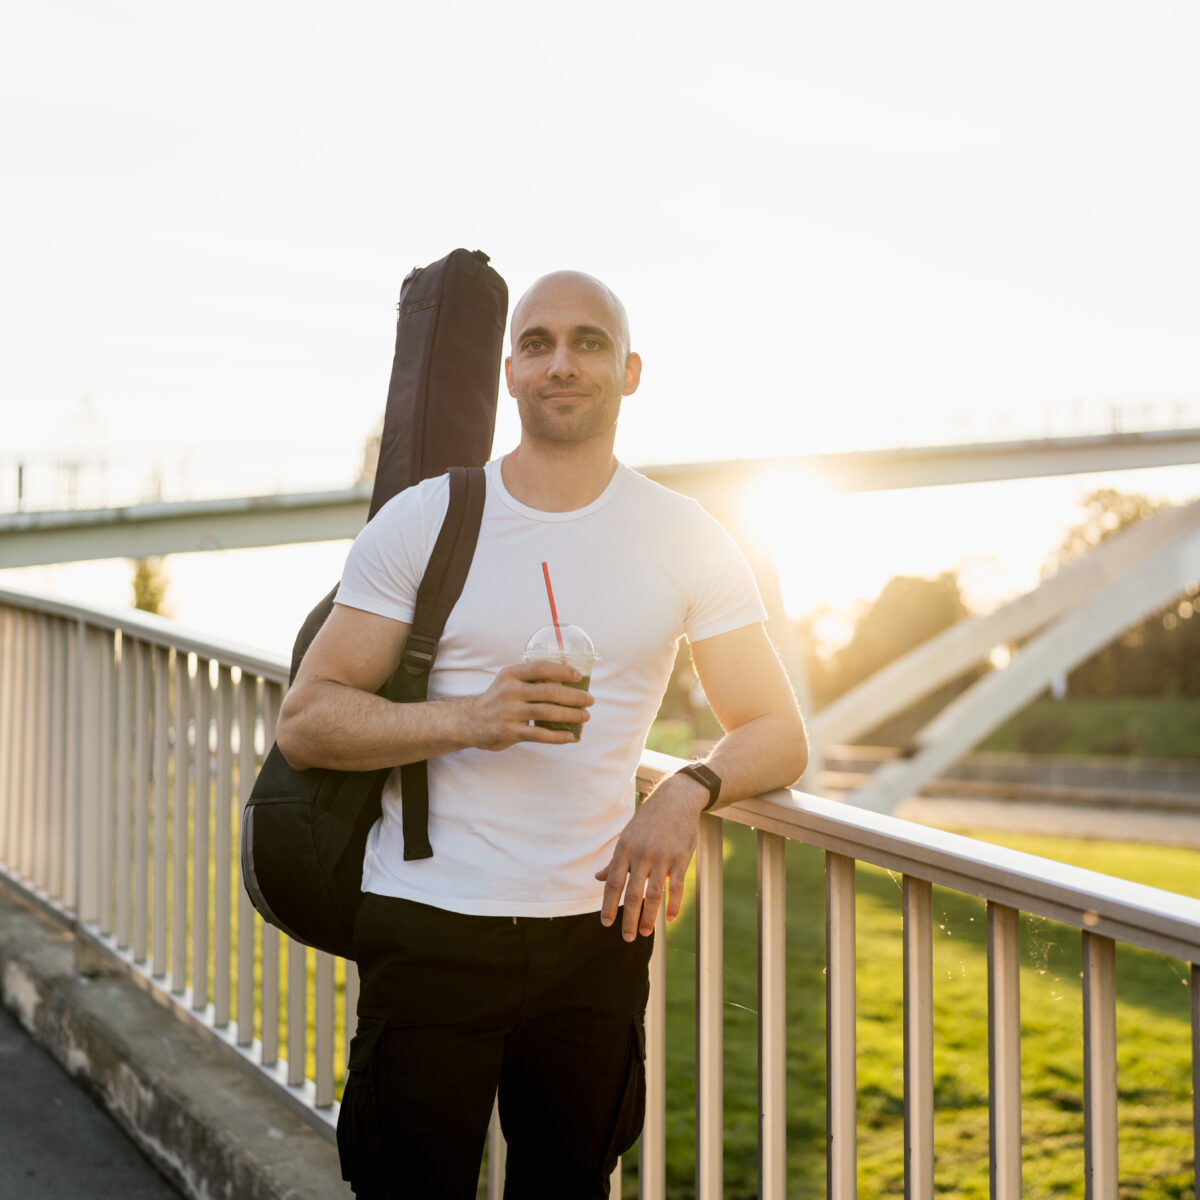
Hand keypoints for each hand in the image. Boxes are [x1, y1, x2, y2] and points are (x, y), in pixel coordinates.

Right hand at [467, 660, 592, 750]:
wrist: (470, 722)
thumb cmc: (498, 700)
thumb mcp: (509, 682)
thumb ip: (532, 680)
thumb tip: (568, 683)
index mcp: (511, 674)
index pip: (541, 668)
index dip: (562, 671)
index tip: (578, 677)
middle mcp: (510, 691)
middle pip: (549, 692)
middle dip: (574, 696)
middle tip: (589, 700)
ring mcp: (509, 712)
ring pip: (547, 713)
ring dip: (570, 715)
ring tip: (584, 716)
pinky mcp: (510, 731)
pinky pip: (539, 734)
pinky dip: (557, 736)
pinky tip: (570, 736)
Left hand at [596, 775, 708, 939]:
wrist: (676, 800)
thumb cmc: (649, 820)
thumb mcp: (628, 836)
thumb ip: (615, 861)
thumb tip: (598, 878)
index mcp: (625, 849)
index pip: (613, 883)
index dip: (608, 905)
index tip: (606, 923)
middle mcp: (641, 855)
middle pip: (632, 894)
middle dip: (628, 919)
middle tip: (627, 937)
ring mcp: (662, 857)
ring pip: (654, 894)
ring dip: (649, 917)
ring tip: (645, 932)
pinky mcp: (680, 858)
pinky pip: (676, 887)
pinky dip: (673, 905)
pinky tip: (670, 918)